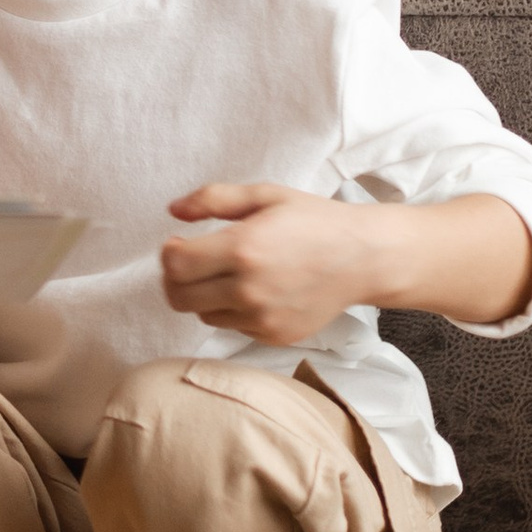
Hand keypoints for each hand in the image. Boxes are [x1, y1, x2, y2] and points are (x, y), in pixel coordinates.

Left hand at [158, 183, 390, 344]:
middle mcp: (249, 289)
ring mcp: (262, 318)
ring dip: (204, 296)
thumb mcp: (265, 195)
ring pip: (203, 314)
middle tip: (191, 262)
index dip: (168, 254)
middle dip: (176, 279)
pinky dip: (233, 311)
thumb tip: (173, 210)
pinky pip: (234, 327)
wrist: (363, 258)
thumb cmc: (315, 221)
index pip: (175, 265)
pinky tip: (256, 290)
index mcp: (243, 249)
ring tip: (228, 274)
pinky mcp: (275, 336)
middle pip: (179, 297)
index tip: (179, 244)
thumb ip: (213, 199)